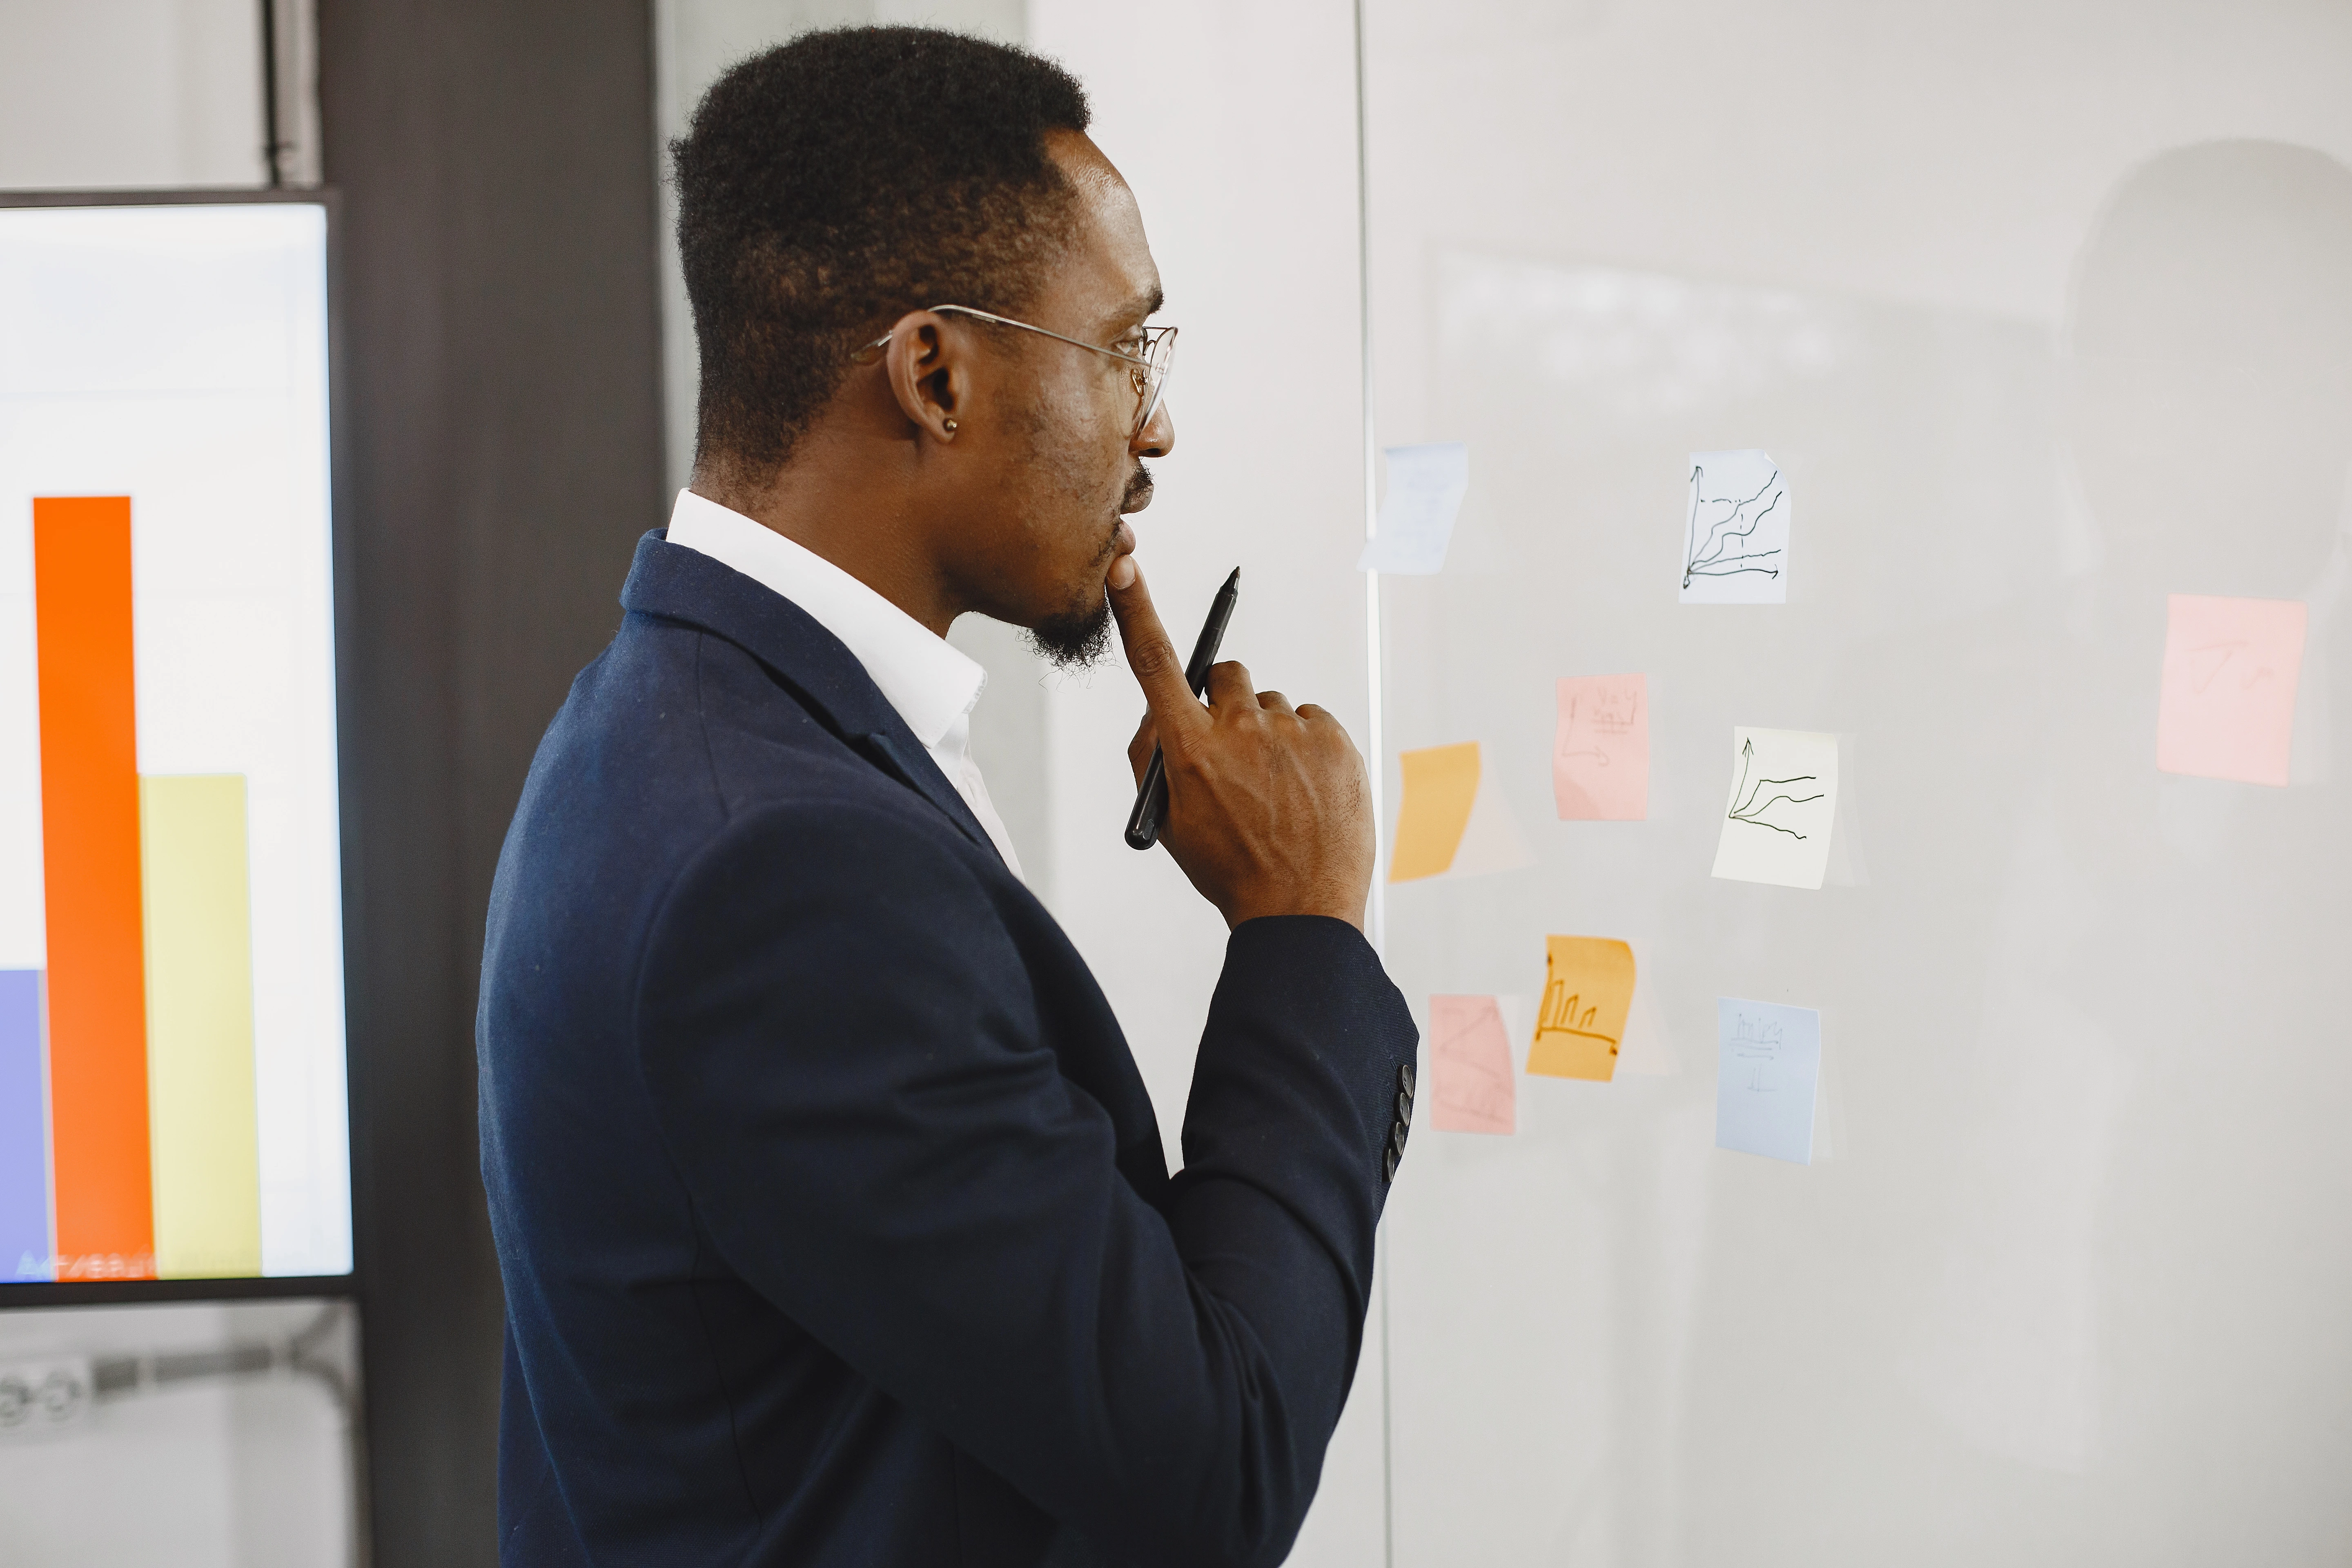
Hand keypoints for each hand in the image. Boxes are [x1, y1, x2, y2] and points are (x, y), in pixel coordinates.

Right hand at [1105, 559, 1374, 929]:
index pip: (1153, 664)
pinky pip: (1310, 719)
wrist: (1301, 910)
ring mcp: (1291, 732)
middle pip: (1224, 675)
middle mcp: (1239, 730)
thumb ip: (1151, 757)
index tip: (1123, 565)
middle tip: (1234, 752)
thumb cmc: (1230, 868)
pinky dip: (1305, 745)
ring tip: (1276, 790)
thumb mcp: (1169, 821)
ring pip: (1270, 702)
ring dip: (1267, 731)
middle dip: (1223, 701)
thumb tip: (1157, 709)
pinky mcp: (1334, 739)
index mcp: (1190, 750)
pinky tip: (1305, 790)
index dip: (1135, 609)